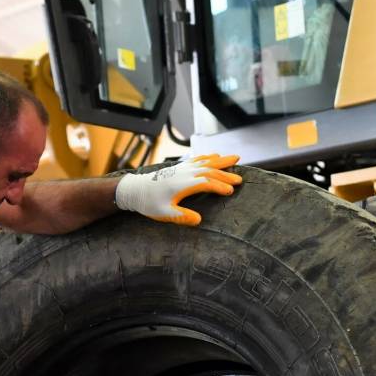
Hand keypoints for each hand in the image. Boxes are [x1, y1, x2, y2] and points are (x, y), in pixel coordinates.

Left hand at [114, 154, 242, 225]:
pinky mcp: (179, 167)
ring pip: (206, 162)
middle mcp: (184, 173)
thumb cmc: (149, 203)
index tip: (231, 191)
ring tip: (235, 158)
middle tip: (240, 179)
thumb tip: (198, 220)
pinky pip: (197, 159)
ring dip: (221, 161)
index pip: (206, 183)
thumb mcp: (164, 213)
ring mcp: (182, 168)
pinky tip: (215, 155)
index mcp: (183, 184)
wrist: (135, 190)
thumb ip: (181, 216)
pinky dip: (208, 157)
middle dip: (226, 174)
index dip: (220, 186)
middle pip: (210, 171)